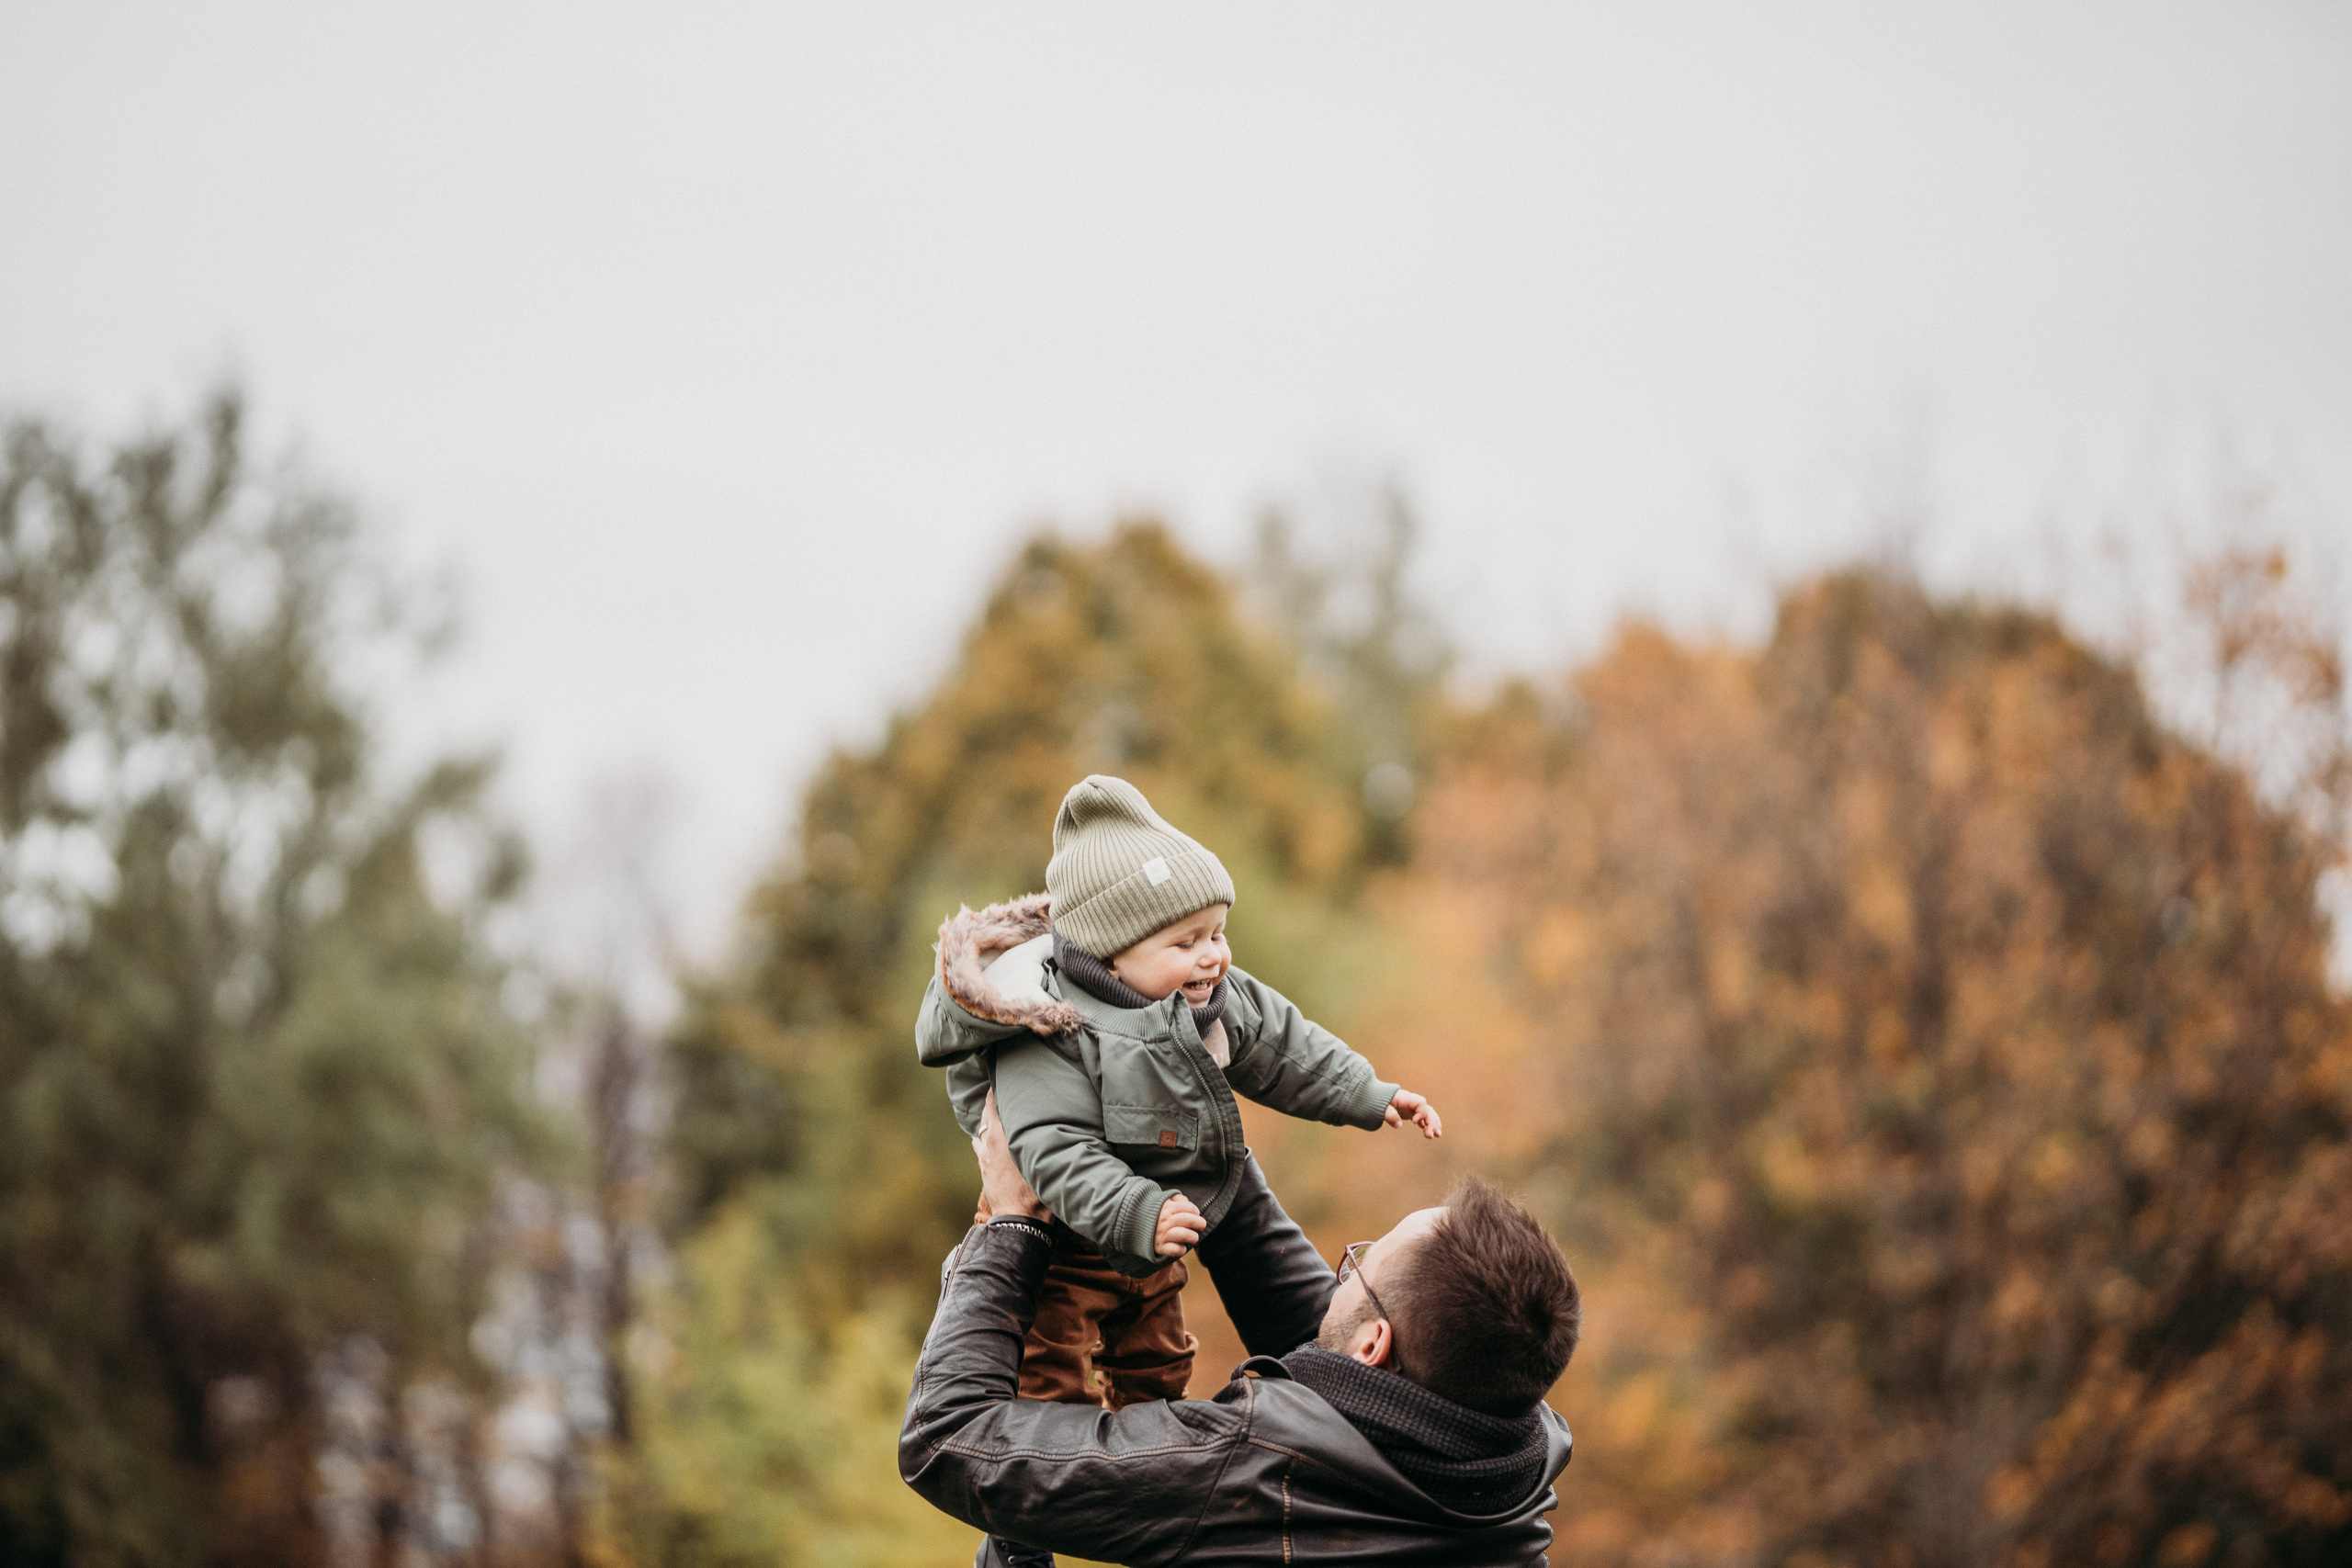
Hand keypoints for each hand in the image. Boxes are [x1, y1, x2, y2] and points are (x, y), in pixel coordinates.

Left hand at [973, 1091, 1051, 1222]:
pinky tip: (990, 1135)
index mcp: (1002, 1135)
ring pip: (982, 1128)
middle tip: (1004, 1087)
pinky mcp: (983, 1168)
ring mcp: (984, 1155)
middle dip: (994, 1100)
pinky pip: (980, 1144)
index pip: (995, 1102)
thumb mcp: (1044, 1157)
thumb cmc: (1036, 1190)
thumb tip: (1054, 1116)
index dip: (998, 1088)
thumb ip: (1045, 1135)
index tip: (1004, 1075)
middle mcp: (989, 1141)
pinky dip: (985, 1136)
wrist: (1019, 1219)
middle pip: (987, 1111)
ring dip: (989, 1119)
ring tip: (1000, 1110)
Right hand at [1154, 1192, 1203, 1256]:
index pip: (1187, 1207)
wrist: (1133, 1227)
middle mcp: (1164, 1220)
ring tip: (1194, 1237)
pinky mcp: (1159, 1247)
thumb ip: (1175, 1199)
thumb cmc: (1154, 1214)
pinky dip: (1181, 1249)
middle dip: (1199, 1223)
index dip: (1195, 1210)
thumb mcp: (1162, 1202)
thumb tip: (1186, 1201)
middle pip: (1188, 1220)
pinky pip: (1175, 1250)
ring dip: (1193, 1236)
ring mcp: (1161, 1234)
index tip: (1196, 1213)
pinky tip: (1182, 1246)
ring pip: (1183, 1235)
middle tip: (1201, 1225)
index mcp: (1166, 1207)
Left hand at [1382, 1089, 1442, 1139]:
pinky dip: (1427, 1125)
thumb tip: (1399, 1125)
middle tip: (1433, 1135)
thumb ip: (1389, 1115)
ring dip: (1433, 1124)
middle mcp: (1412, 1103)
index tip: (1413, 1122)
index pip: (1421, 1103)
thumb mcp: (1381, 1108)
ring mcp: (1412, 1108)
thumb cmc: (1377, 1101)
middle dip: (1432, 1122)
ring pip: (1428, 1114)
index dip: (1421, 1113)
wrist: (1375, 1098)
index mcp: (1405, 1098)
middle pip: (1427, 1110)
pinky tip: (1429, 1134)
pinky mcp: (1411, 1113)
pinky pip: (1423, 1119)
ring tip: (1437, 1135)